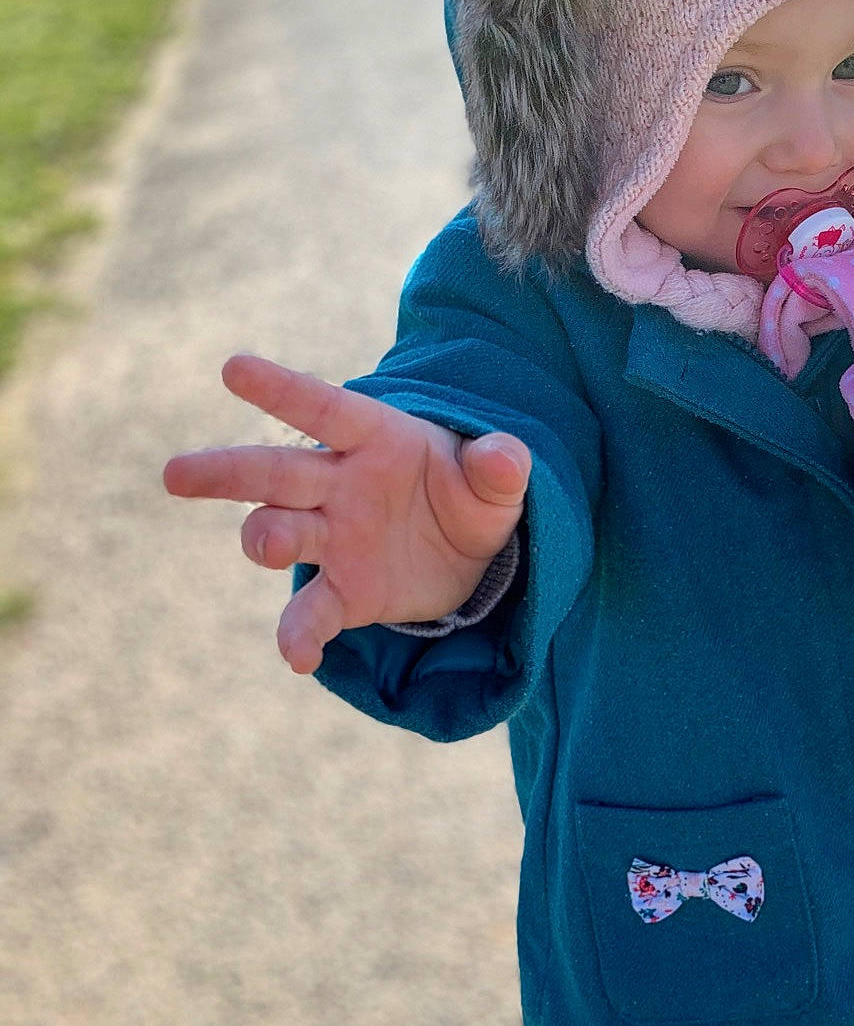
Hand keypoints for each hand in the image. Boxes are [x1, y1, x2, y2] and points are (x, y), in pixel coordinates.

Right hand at [164, 355, 529, 674]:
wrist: (474, 552)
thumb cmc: (472, 494)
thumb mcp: (498, 480)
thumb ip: (499, 466)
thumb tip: (504, 458)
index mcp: (374, 438)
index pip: (322, 408)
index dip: (280, 389)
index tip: (232, 368)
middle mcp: (338, 484)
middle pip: (273, 473)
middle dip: (226, 472)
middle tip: (176, 475)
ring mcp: (333, 537)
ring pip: (276, 532)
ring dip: (263, 538)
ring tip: (264, 546)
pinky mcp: (344, 591)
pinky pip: (311, 612)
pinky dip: (300, 634)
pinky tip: (299, 658)